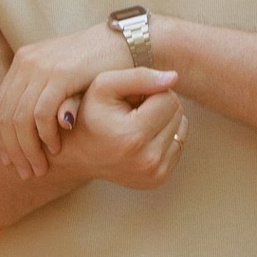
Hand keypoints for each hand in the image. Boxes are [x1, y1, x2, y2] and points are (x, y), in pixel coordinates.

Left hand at [0, 30, 173, 180]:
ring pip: (19, 118)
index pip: (2, 106)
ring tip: (40, 167)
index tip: (11, 162)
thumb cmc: (103, 66)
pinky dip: (45, 135)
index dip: (3, 138)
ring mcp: (41, 66)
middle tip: (26, 173)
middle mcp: (27, 61)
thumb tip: (30, 140)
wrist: (130, 41)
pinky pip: (40, 113)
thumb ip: (47, 102)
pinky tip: (56, 148)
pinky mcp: (59, 73)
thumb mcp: (68, 82)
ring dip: (28, 149)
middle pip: (6, 115)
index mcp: (25, 61)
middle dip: (13, 149)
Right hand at [52, 66, 185, 191]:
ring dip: (163, 120)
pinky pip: (177, 145)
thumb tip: (174, 78)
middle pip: (177, 113)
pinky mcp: (158, 179)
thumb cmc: (88, 114)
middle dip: (158, 105)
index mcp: (134, 136)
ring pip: (180, 129)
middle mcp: (147, 160)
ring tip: (136, 124)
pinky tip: (141, 138)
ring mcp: (154, 173)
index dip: (151, 91)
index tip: (132, 97)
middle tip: (132, 110)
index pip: (169, 99)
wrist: (76, 154)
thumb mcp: (103, 86)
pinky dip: (163, 137)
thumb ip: (139, 76)